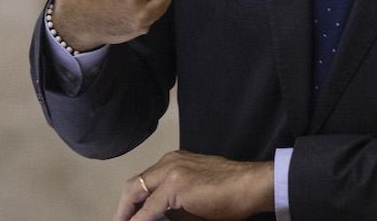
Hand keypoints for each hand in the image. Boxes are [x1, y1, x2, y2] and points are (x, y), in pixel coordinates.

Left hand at [114, 151, 273, 220]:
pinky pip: (150, 209)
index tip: (127, 217)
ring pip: (137, 192)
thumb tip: (158, 217)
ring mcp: (171, 171)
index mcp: (174, 161)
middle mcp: (169, 162)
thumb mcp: (196, 196)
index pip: (144, 181)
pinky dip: (139, 220)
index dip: (132, 202)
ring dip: (127, 213)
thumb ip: (175, 203)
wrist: (253, 185)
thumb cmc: (232, 192)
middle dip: (123, 208)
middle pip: (134, 184)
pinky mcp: (175, 185)